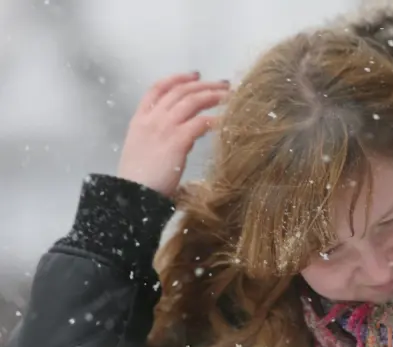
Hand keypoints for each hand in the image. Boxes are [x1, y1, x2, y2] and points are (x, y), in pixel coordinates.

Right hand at [117, 71, 230, 196]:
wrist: (131, 195)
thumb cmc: (139, 181)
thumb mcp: (143, 151)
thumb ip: (159, 138)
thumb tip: (183, 135)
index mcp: (139, 120)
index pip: (157, 89)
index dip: (177, 78)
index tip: (194, 74)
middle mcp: (151, 119)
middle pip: (180, 91)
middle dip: (203, 84)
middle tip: (222, 84)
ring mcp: (163, 128)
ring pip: (192, 101)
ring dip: (213, 96)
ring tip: (230, 96)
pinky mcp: (177, 141)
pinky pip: (201, 122)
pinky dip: (216, 119)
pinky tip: (227, 121)